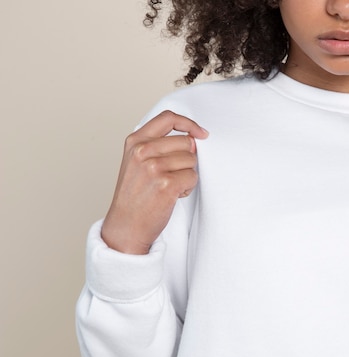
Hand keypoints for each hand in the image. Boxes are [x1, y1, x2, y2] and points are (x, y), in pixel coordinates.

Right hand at [101, 111, 208, 253]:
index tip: (200, 134)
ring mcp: (154, 167)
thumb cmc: (135, 194)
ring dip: (187, 175)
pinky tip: (173, 195)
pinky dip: (187, 188)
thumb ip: (158, 144)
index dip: (189, 124)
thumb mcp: (137, 161)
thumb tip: (193, 138)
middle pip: (186, 142)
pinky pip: (193, 177)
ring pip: (192, 160)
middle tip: (172, 174)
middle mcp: (143, 151)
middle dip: (187, 159)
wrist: (126, 225)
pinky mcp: (166, 184)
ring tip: (169, 186)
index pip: (168, 118)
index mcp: (135, 141)